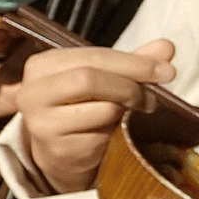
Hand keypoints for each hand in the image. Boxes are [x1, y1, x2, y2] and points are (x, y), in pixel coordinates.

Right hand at [17, 39, 175, 193]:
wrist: (60, 151)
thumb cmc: (80, 106)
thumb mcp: (102, 78)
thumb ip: (131, 62)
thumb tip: (165, 48)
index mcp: (41, 66)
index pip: (91, 57)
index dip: (132, 63)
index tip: (165, 70)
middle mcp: (33, 92)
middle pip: (89, 79)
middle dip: (130, 86)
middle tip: (153, 96)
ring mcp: (42, 123)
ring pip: (102, 109)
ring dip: (127, 111)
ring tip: (133, 112)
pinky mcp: (58, 149)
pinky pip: (102, 137)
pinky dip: (116, 133)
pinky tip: (113, 131)